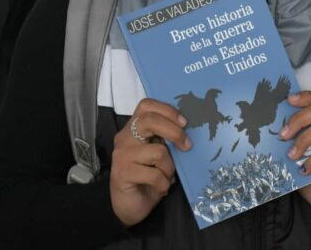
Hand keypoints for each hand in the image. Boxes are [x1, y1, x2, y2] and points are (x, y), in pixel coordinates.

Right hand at [110, 99, 189, 226]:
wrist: (130, 206)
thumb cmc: (149, 176)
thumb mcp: (160, 153)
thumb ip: (166, 138)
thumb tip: (189, 128)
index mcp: (134, 129)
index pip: (146, 105)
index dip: (167, 110)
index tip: (185, 122)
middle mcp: (125, 138)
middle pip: (149, 120)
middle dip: (175, 132)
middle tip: (187, 146)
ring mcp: (122, 155)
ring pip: (158, 151)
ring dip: (169, 167)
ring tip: (166, 176)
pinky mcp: (122, 173)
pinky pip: (154, 174)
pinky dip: (164, 183)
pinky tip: (160, 188)